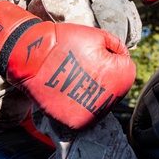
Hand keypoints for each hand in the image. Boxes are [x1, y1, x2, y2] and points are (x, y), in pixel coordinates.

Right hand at [0, 1, 135, 129]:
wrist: (32, 57)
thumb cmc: (66, 42)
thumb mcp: (98, 35)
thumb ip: (118, 48)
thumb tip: (124, 60)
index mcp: (123, 76)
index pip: (125, 68)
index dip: (108, 57)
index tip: (92, 54)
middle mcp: (113, 99)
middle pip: (114, 89)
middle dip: (103, 77)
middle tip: (80, 67)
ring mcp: (95, 114)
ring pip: (99, 103)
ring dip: (90, 93)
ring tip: (73, 79)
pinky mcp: (78, 124)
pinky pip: (84, 115)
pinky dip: (77, 105)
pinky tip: (67, 91)